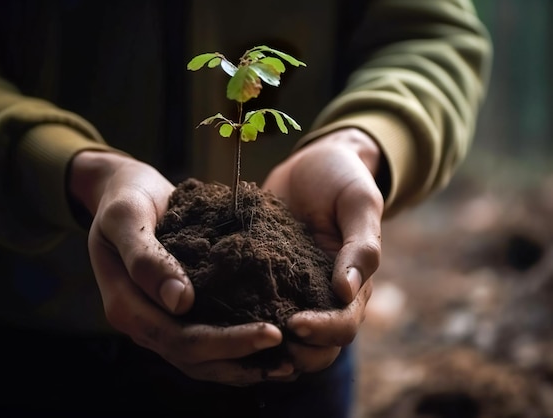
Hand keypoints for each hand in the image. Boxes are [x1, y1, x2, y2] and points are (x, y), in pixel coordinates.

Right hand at [69, 151, 288, 384]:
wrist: (126, 191)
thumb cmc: (126, 199)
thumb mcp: (126, 217)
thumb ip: (145, 257)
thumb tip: (179, 301)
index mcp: (126, 308)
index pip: (180, 340)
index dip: (226, 343)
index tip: (272, 333)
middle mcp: (143, 323)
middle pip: (195, 358)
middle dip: (243, 356)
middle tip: (290, 354)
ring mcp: (159, 320)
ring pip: (202, 360)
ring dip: (243, 364)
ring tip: (287, 363)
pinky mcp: (177, 312)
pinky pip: (207, 341)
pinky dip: (237, 349)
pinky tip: (268, 346)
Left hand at [262, 128, 383, 373]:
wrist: (311, 164)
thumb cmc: (342, 179)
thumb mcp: (358, 204)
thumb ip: (361, 246)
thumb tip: (347, 291)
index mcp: (353, 285)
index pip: (344, 324)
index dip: (324, 331)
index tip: (295, 324)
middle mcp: (323, 296)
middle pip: (317, 346)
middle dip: (296, 351)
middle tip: (266, 339)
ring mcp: (293, 291)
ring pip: (285, 336)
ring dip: (268, 344)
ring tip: (240, 337)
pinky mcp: (264, 280)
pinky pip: (257, 307)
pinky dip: (243, 318)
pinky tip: (219, 314)